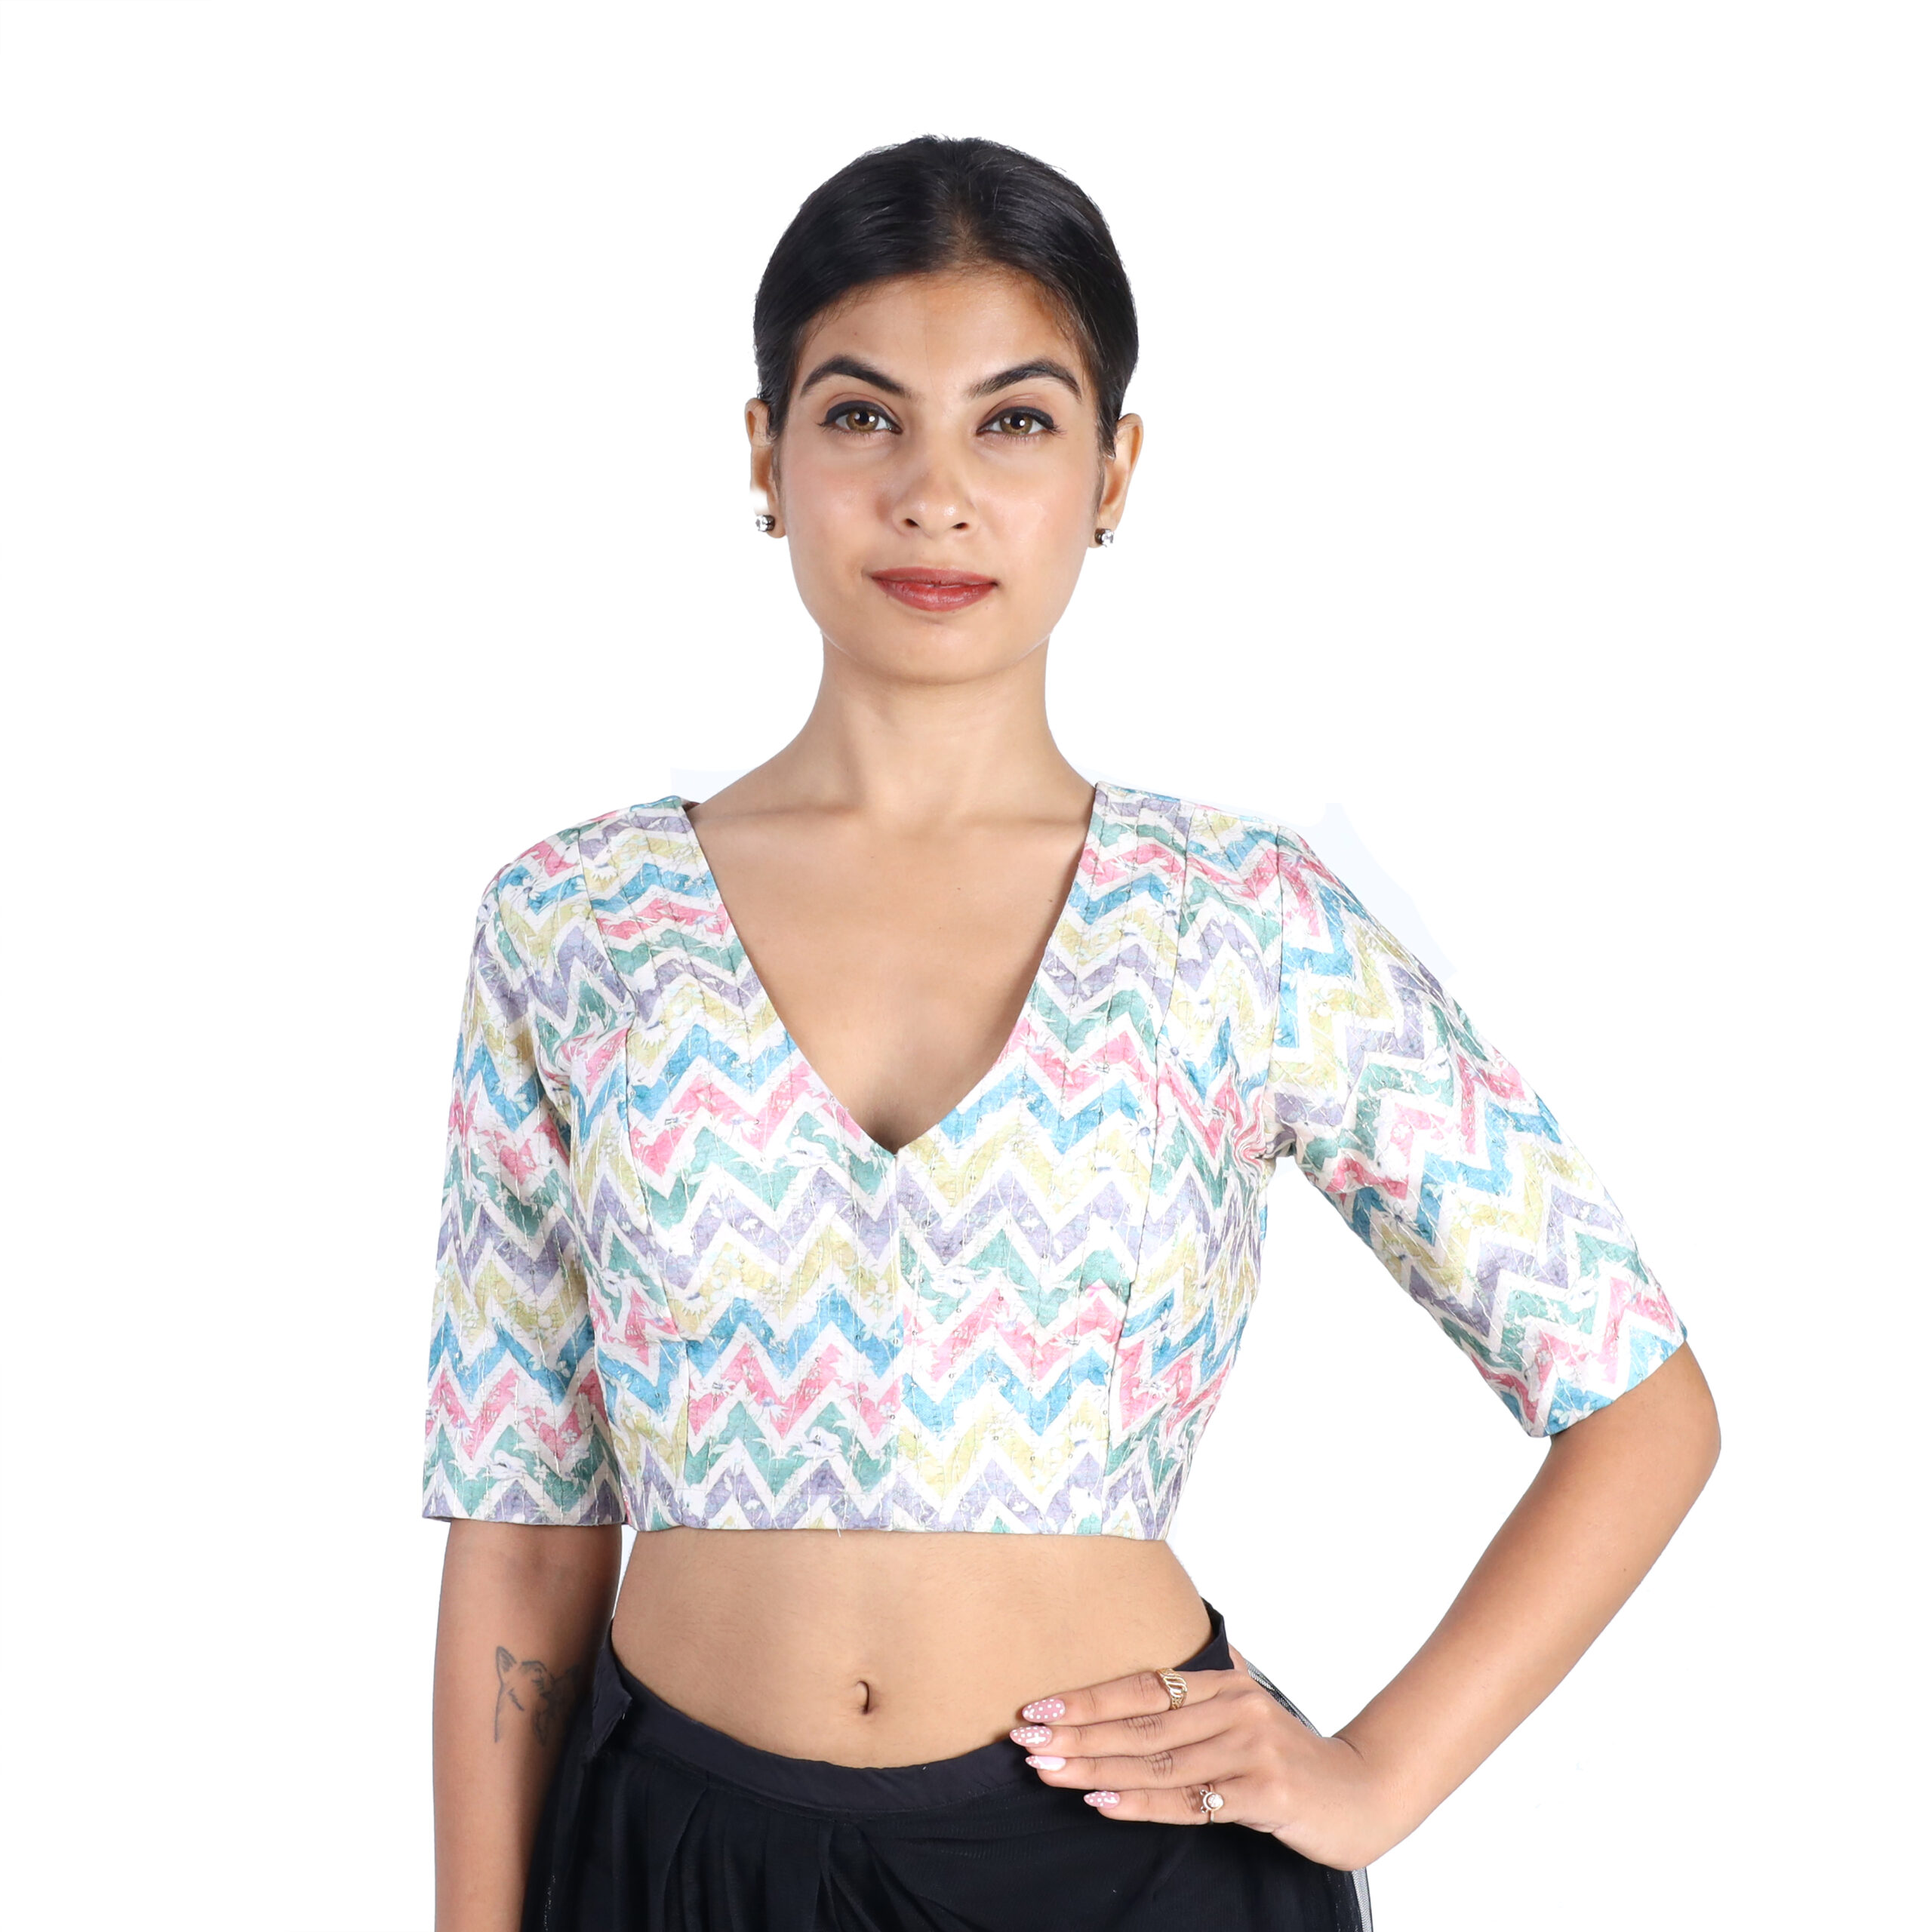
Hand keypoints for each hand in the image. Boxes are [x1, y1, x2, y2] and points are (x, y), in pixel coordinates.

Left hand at [1008, 1645, 1393, 1870]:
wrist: (1361, 1795)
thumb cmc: (1290, 1757)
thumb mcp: (1247, 1710)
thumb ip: (1206, 1685)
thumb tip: (1160, 1658)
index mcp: (1225, 1683)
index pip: (1141, 1685)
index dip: (1085, 1697)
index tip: (1036, 1708)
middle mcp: (1236, 1708)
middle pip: (1140, 1722)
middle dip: (1076, 1733)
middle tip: (1024, 1741)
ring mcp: (1251, 1749)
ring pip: (1156, 1761)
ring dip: (1095, 1766)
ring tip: (1047, 1771)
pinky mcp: (1264, 1793)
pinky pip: (1190, 1800)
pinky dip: (1141, 1801)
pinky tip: (1102, 1801)